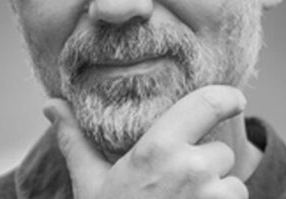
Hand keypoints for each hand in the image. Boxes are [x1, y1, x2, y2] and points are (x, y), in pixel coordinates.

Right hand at [43, 85, 249, 198]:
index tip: (234, 98)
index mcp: (158, 149)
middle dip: (206, 164)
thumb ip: (75, 139)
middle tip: (176, 186)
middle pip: (221, 151)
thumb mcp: (90, 182)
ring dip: (218, 193)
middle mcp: (191, 169)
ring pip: (233, 184)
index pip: (207, 103)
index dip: (227, 97)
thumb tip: (51, 106)